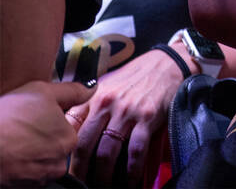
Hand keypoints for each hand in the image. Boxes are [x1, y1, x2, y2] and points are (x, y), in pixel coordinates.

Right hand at [0, 80, 92, 185]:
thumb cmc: (7, 119)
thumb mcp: (43, 92)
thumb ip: (72, 91)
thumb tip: (91, 89)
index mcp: (69, 138)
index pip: (66, 128)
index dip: (49, 121)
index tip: (34, 118)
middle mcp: (59, 162)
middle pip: (53, 147)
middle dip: (39, 138)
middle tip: (20, 129)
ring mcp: (40, 177)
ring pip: (40, 161)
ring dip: (29, 153)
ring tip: (12, 141)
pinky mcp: (23, 187)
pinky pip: (25, 175)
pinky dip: (19, 166)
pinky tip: (8, 154)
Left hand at [66, 47, 188, 185]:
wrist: (166, 63)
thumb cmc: (134, 76)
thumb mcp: (106, 85)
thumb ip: (88, 105)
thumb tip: (69, 130)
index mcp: (93, 98)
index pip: (71, 130)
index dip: (65, 152)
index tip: (66, 168)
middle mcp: (107, 104)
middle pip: (86, 146)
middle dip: (82, 171)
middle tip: (82, 185)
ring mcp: (128, 112)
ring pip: (107, 152)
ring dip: (104, 175)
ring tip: (105, 186)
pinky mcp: (148, 118)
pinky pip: (136, 150)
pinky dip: (132, 170)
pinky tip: (131, 180)